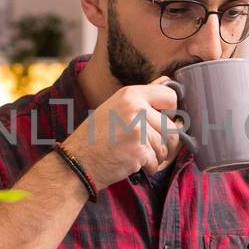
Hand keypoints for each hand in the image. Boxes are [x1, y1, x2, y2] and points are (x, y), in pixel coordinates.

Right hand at [60, 77, 181, 189]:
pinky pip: (156, 161)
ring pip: (165, 147)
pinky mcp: (138, 150)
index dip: (171, 112)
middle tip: (148, 147)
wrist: (77, 161)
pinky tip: (132, 164)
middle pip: (171, 127)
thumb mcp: (115, 107)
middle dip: (164, 142)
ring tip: (136, 155)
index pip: (170, 96)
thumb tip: (167, 80)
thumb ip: (141, 97)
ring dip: (155, 157)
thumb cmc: (95, 136)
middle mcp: (136, 108)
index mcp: (131, 94)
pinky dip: (148, 167)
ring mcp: (138, 129)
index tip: (162, 121)